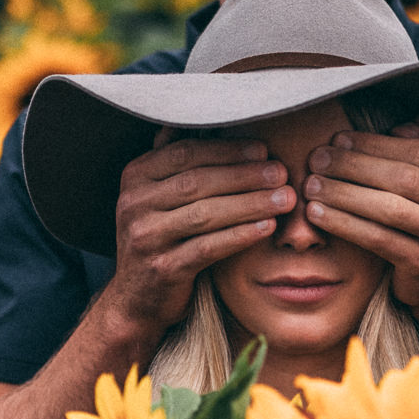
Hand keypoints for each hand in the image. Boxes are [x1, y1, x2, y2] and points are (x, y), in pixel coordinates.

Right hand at [105, 130, 292, 336]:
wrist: (137, 300)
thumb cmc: (160, 239)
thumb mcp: (158, 197)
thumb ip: (175, 160)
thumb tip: (202, 118)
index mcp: (135, 177)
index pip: (186, 153)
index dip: (228, 150)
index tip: (264, 149)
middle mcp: (134, 203)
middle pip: (198, 181)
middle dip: (245, 175)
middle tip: (282, 173)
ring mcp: (145, 237)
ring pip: (205, 213)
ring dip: (250, 204)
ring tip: (285, 199)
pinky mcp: (162, 269)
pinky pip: (207, 248)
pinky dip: (240, 236)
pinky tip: (267, 228)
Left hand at [302, 113, 418, 323]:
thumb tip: (398, 128)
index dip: (375, 144)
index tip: (339, 139)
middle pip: (402, 178)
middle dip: (353, 166)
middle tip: (317, 159)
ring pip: (387, 208)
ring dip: (342, 194)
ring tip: (312, 185)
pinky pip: (377, 238)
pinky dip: (344, 224)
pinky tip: (318, 214)